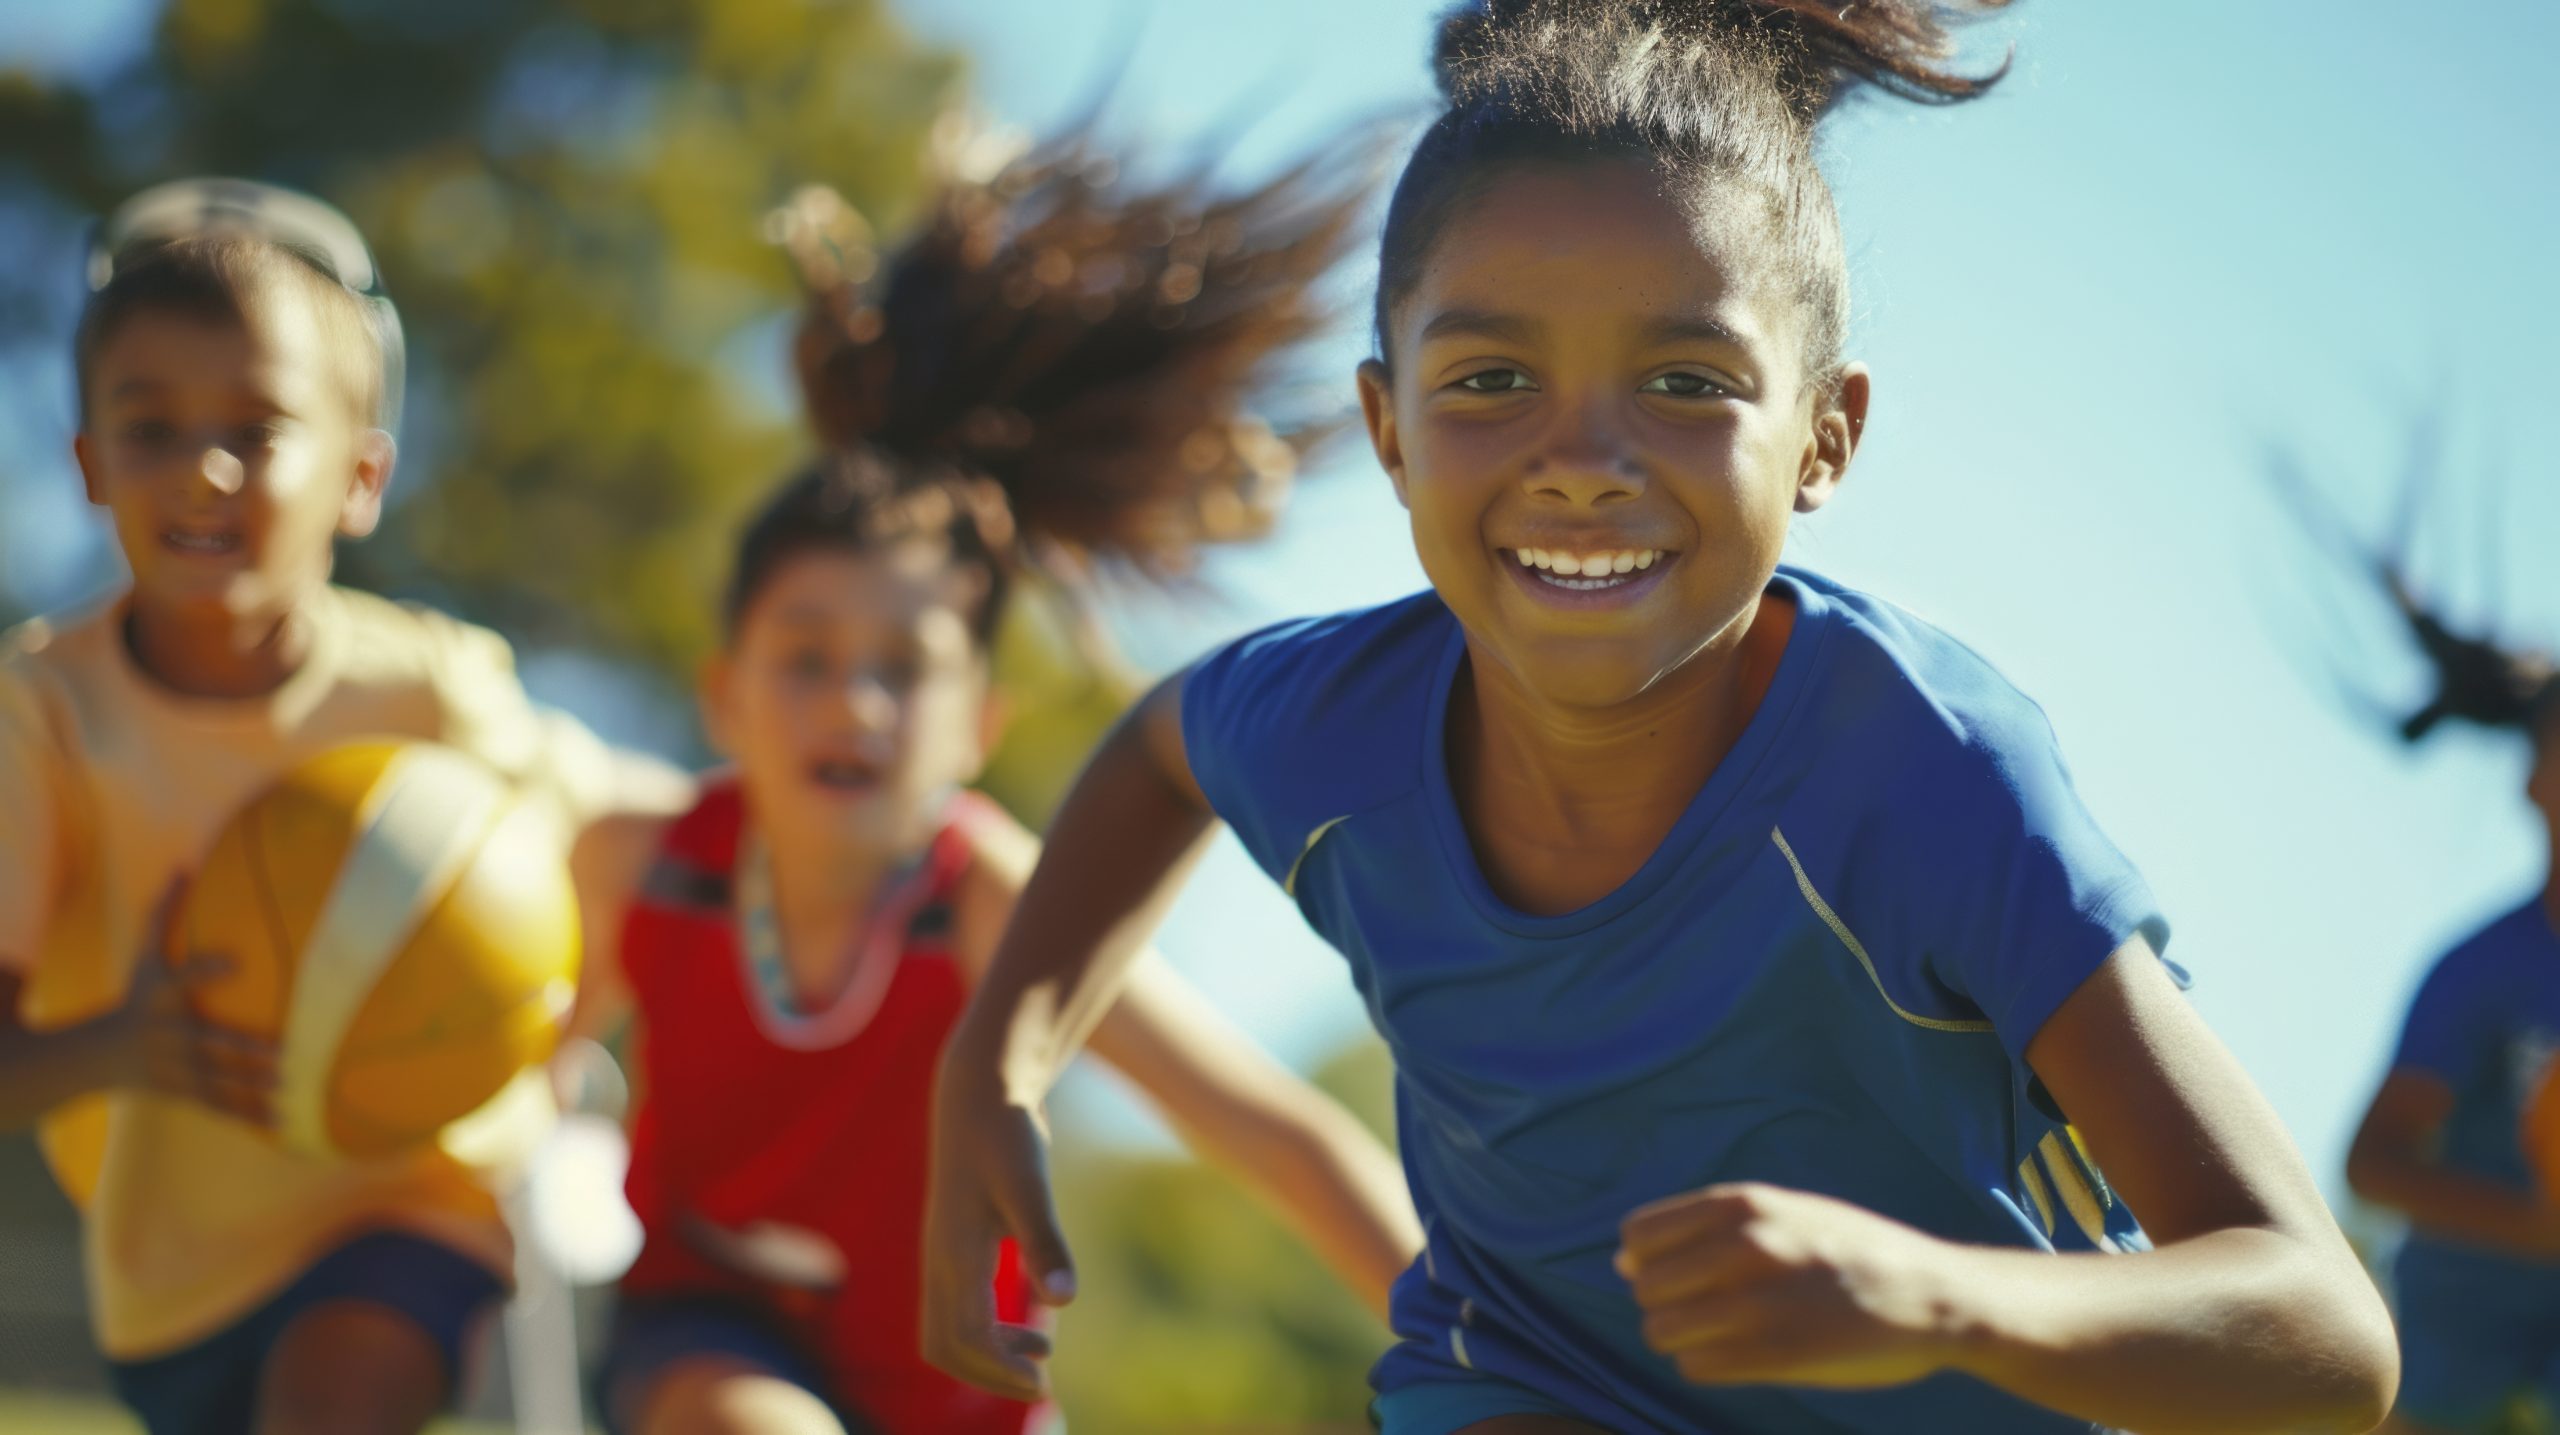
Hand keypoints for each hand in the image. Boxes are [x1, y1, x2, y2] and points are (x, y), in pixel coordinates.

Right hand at [106, 883, 276, 1125]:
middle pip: (207, 1041)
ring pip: (217, 1080)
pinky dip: (249, 1117)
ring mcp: (175, 1069)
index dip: (205, 971)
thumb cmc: (136, 995)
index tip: (236, 963)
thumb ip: (162, 913)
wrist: (97, 1058)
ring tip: (292, 1089)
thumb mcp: (141, 955)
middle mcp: (169, 1035)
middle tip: (287, 1051)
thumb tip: (183, 864)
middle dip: (243, 1047)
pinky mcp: (183, 1093)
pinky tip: (285, 1125)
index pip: (181, 978)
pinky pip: (219, 1107)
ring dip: (253, 1087)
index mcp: (160, 997)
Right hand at [919, 1054, 1078, 1400]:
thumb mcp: (1030, 1184)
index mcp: (955, 1255)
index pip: (965, 1338)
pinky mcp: (954, 1245)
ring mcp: (943, 1253)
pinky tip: (1034, 1324)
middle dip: (988, 1374)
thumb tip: (1065, 1301)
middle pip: (944, 1347)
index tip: (1043, 1383)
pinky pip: (958, 1308)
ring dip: (987, 1355)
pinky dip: (988, 1330)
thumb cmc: (1004, 1132)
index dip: (1000, 1369)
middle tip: (1041, 1385)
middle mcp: (940, 1260)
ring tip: (1042, 1356)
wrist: (978, 1090)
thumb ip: (1045, 1241)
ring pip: (945, 1331)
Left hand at [1618, 1182, 1969, 1389]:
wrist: (1933, 1293)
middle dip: (1664, 1304)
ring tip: (1720, 1336)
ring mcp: (1759, 1301)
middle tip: (1704, 1312)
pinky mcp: (1776, 1354)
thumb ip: (1714, 1226)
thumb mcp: (1787, 1210)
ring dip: (1681, 1339)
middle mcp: (1744, 1246)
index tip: (1671, 1276)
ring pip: (1662, 1330)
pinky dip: (1707, 1366)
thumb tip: (1624, 1259)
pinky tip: (1739, 1358)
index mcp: (1743, 1205)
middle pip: (1645, 1287)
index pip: (1640, 1235)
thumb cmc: (1854, 1250)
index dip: (1643, 1262)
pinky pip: (1697, 1366)